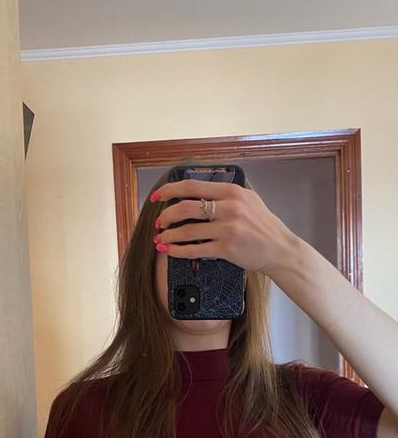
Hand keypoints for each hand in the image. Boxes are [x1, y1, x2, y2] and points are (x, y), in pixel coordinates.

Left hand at [151, 179, 298, 276]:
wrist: (280, 249)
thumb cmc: (262, 225)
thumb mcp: (248, 199)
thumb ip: (224, 194)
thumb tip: (195, 192)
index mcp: (231, 192)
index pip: (192, 186)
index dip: (170, 190)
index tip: (158, 196)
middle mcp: (229, 208)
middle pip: (185, 207)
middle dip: (166, 215)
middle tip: (159, 222)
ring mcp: (228, 229)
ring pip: (187, 230)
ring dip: (169, 235)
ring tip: (160, 238)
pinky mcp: (227, 248)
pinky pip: (196, 250)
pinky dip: (179, 251)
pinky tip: (170, 251)